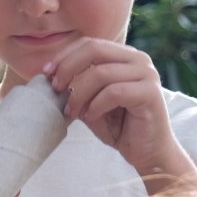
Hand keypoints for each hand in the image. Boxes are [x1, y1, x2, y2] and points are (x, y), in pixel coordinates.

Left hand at [44, 39, 191, 181]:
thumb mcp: (91, 102)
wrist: (148, 152)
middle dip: (68, 68)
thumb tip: (48, 75)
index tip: (46, 73)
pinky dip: (96, 105)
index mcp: (124, 56)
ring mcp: (147, 74)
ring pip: (101, 72)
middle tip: (55, 89)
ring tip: (73, 112)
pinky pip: (114, 92)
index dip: (64, 56)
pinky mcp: (150, 93)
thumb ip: (77, 86)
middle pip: (94, 49)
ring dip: (80, 94)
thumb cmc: (119, 127)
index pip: (89, 43)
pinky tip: (91, 116)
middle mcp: (138, 60)